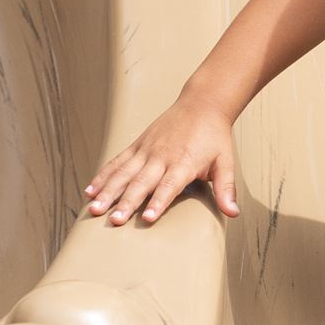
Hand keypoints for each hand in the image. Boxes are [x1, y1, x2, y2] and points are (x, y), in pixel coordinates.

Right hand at [83, 92, 239, 224]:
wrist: (201, 104)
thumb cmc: (214, 137)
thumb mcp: (225, 162)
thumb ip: (226, 188)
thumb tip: (233, 213)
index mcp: (183, 162)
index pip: (169, 186)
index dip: (158, 202)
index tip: (148, 218)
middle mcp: (161, 156)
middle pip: (141, 182)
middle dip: (126, 202)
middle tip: (114, 220)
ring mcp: (146, 150)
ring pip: (123, 173)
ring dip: (108, 191)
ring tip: (95, 209)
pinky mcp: (137, 145)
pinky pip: (117, 162)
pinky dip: (103, 176)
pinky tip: (90, 191)